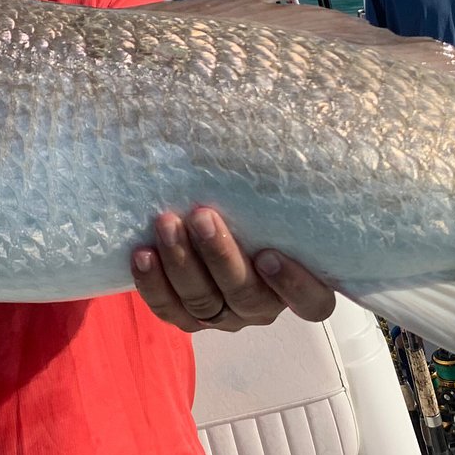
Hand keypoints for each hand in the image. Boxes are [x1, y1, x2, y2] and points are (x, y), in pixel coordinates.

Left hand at [131, 205, 334, 332]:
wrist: (211, 222)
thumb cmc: (258, 208)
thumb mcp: (276, 201)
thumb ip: (280, 189)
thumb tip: (277, 137)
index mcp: (300, 286)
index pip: (312, 302)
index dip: (293, 286)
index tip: (269, 254)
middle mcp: (263, 306)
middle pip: (245, 295)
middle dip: (220, 256)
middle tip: (202, 216)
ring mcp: (223, 315)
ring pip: (203, 301)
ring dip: (181, 261)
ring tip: (167, 223)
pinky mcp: (187, 316)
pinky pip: (168, 308)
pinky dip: (153, 283)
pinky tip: (143, 254)